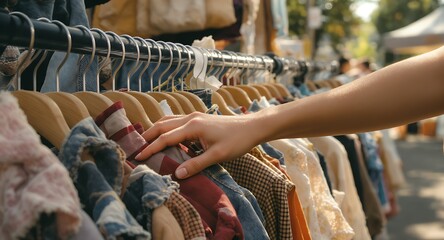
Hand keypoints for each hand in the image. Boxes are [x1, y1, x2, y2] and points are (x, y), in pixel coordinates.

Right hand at [135, 112, 261, 178]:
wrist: (252, 127)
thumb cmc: (237, 141)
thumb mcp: (217, 156)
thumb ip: (196, 165)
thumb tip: (176, 174)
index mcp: (193, 126)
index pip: (165, 138)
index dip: (151, 147)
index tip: (138, 156)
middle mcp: (191, 118)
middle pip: (162, 125)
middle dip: (147, 135)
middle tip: (135, 147)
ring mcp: (195, 116)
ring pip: (169, 121)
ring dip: (156, 130)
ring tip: (146, 141)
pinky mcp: (199, 118)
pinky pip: (177, 122)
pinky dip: (167, 128)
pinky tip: (167, 138)